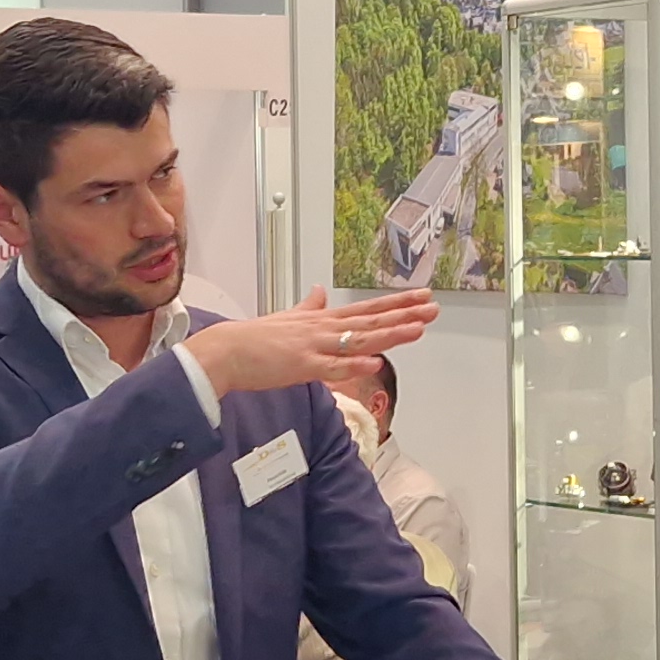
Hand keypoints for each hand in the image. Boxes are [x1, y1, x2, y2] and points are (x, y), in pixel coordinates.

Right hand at [184, 286, 439, 395]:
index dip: (397, 303)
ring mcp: (315, 346)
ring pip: (359, 339)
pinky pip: (333, 366)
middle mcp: (324, 329)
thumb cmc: (255, 339)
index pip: (367, 309)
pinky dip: (354, 364)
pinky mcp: (302, 366)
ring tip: (418, 328)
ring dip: (390, 334)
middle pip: (371, 320)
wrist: (226, 351)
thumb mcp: (287, 318)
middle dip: (404, 314)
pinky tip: (376, 362)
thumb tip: (319, 292)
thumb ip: (307, 306)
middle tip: (433, 307)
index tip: (423, 296)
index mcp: (323, 319)